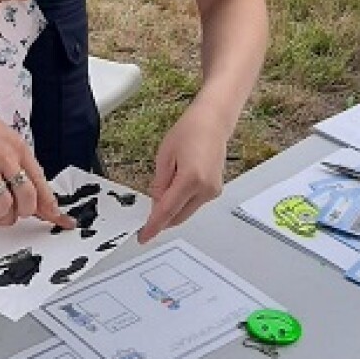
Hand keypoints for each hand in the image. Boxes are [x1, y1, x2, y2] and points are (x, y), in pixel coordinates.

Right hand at [0, 102, 74, 229]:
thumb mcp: (6, 138)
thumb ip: (19, 162)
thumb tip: (32, 189)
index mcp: (19, 149)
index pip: (41, 183)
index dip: (50, 206)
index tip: (57, 219)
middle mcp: (5, 158)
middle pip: (27, 200)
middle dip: (21, 213)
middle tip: (10, 211)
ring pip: (2, 207)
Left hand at [137, 103, 227, 242]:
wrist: (212, 122)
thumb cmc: (189, 131)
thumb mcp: (164, 156)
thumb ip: (159, 184)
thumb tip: (156, 204)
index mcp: (191, 179)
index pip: (167, 210)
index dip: (154, 226)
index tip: (144, 236)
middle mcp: (205, 189)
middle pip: (178, 216)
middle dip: (161, 217)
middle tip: (147, 215)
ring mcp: (212, 191)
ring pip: (186, 212)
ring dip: (172, 209)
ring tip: (166, 185)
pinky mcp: (215, 190)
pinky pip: (194, 204)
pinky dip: (182, 202)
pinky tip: (176, 186)